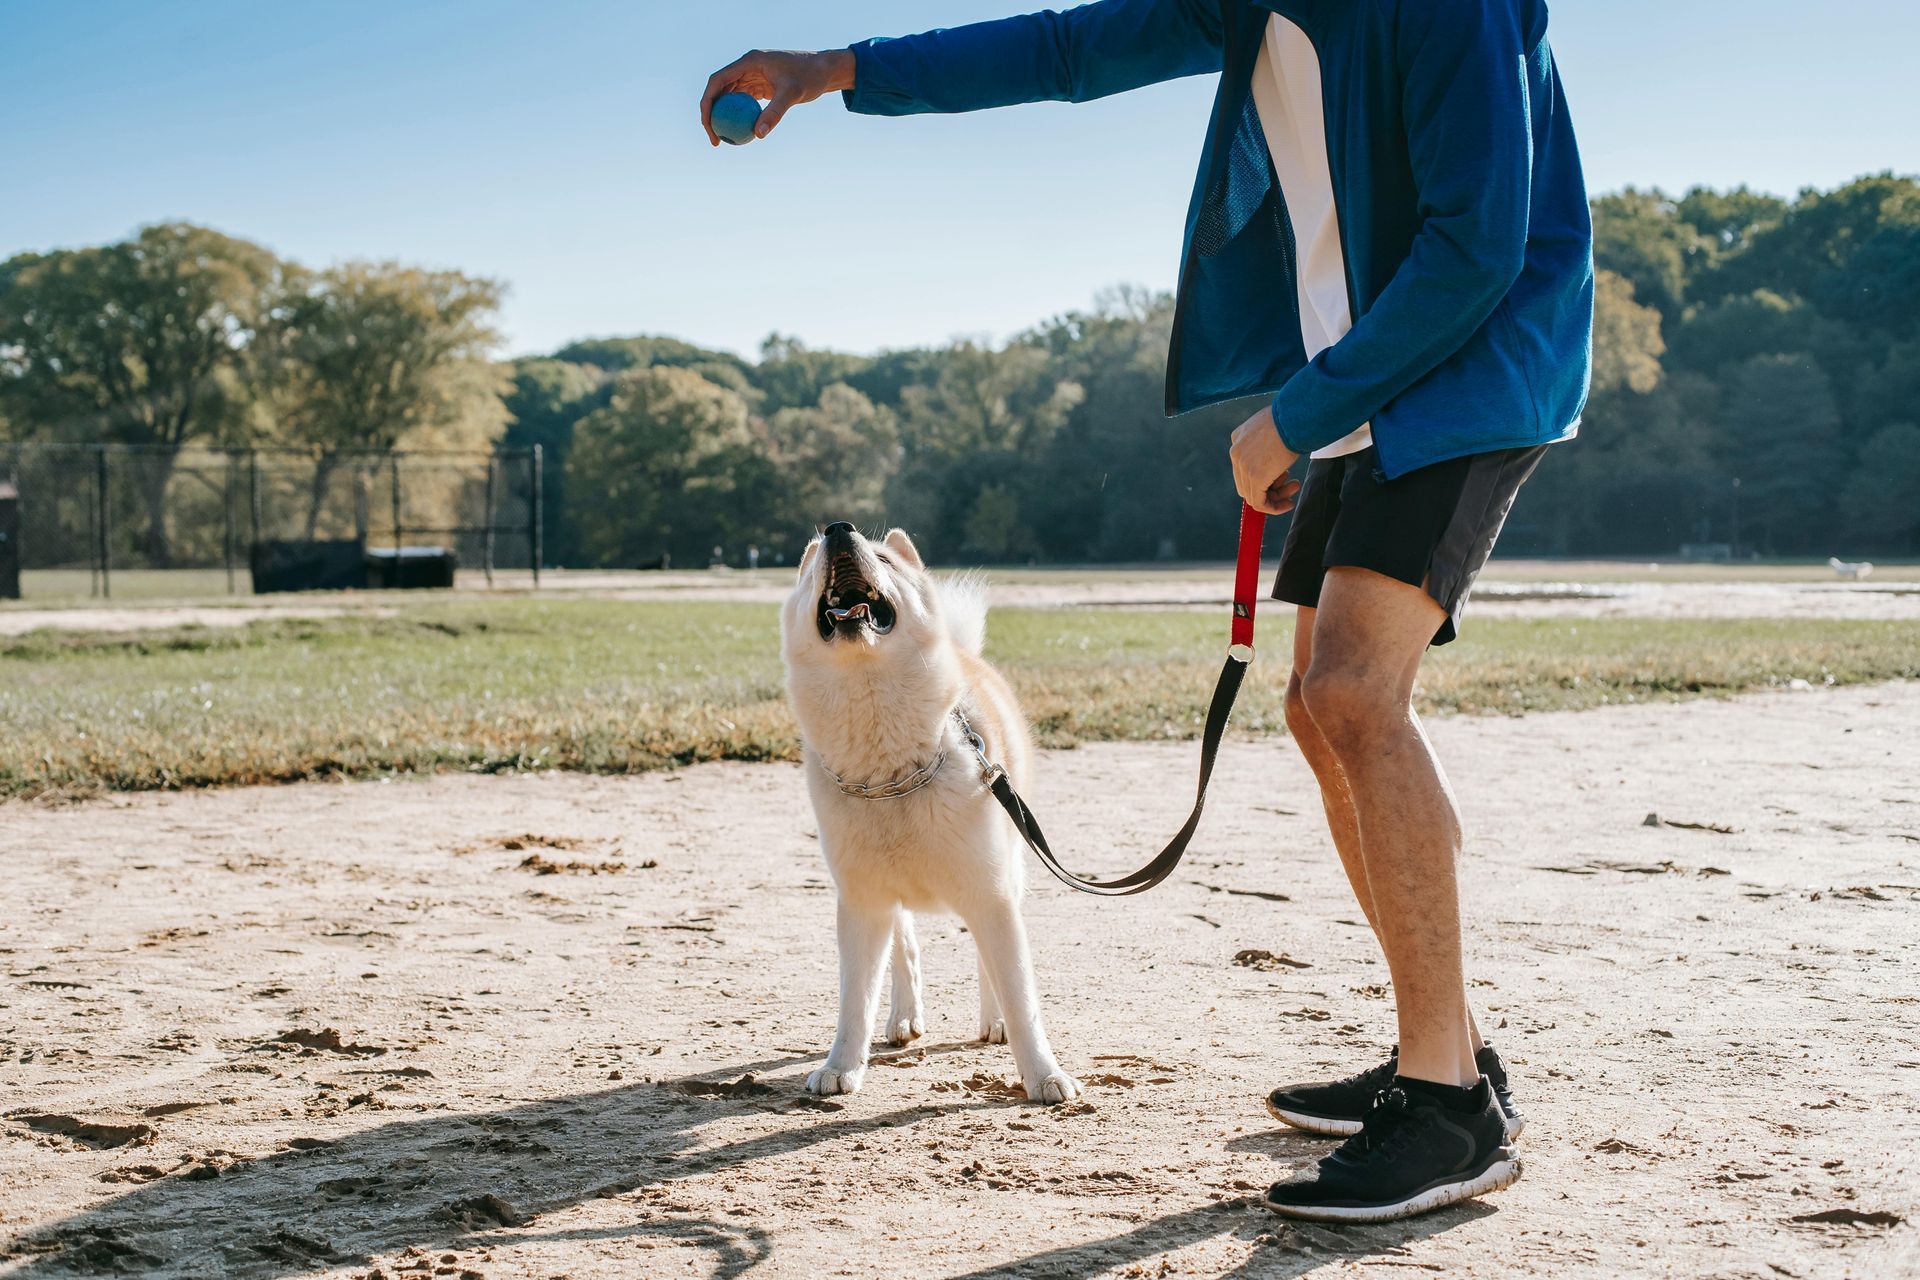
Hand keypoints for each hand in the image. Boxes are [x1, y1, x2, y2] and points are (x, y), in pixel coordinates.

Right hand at [701, 49, 855, 144]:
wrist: (824, 71)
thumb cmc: (810, 77)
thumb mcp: (793, 94)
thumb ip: (775, 113)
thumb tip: (758, 134)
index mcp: (749, 61)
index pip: (717, 81)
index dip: (708, 103)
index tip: (708, 125)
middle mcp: (747, 67)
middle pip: (718, 90)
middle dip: (711, 114)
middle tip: (715, 139)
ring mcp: (752, 76)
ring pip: (729, 98)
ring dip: (723, 118)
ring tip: (724, 141)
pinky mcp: (759, 86)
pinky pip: (742, 104)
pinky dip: (739, 118)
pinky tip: (740, 136)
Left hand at [1229, 404, 1301, 515]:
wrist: (1294, 416)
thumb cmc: (1291, 418)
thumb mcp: (1272, 428)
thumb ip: (1268, 444)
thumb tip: (1275, 460)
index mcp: (1238, 438)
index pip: (1244, 467)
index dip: (1264, 475)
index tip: (1284, 476)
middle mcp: (1236, 452)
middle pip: (1246, 483)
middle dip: (1270, 488)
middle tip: (1290, 483)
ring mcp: (1243, 465)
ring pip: (1253, 494)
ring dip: (1276, 497)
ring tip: (1294, 488)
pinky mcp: (1254, 477)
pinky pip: (1259, 502)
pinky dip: (1273, 507)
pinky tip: (1288, 504)